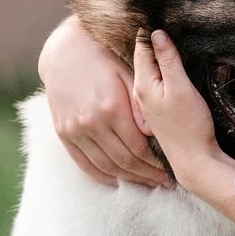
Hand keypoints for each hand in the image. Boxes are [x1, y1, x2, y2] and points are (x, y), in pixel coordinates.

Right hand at [39, 16, 172, 187]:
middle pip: (124, 161)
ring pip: (106, 166)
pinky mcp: (64, 134)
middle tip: (164, 182)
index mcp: (111, 108)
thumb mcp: (127, 73)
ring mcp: (75, 131)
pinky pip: (84, 163)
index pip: (138, 147)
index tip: (170, 169)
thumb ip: (140, 103)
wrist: (65, 52)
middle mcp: (91, 123)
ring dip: (128, 179)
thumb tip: (153, 132)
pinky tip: (118, 180)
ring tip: (147, 183)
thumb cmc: (104, 58)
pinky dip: (102, 175)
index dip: (156, 162)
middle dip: (146, 175)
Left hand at [133, 30, 225, 191]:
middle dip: (147, 40)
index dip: (146, 29)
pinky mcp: (157, 113)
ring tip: (157, 38)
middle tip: (152, 17)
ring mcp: (147, 105)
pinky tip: (165, 68)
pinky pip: (153, 85)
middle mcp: (140, 93)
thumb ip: (168, 60)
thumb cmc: (189, 125)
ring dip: (152, 56)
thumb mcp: (180, 87)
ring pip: (147, 72)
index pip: (141, 48)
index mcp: (143, 84)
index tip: (149, 9)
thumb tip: (157, 33)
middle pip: (141, 59)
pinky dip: (157, 72)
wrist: (194, 161)